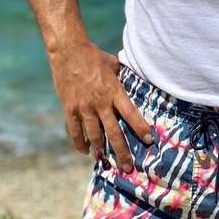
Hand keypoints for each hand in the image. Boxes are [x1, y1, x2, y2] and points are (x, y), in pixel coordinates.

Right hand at [50, 41, 152, 173]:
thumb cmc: (94, 56)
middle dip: (122, 152)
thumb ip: (122, 77)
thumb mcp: (114, 65)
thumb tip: (132, 79)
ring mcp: (84, 108)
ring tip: (104, 160)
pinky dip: (79, 143)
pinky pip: (75, 131)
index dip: (140, 128)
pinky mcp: (70, 109)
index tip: (148, 141)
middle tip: (128, 167)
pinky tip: (84, 150)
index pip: (131, 114)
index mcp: (114, 92)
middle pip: (114, 132)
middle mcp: (100, 103)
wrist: (69, 52)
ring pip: (94, 136)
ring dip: (100, 150)